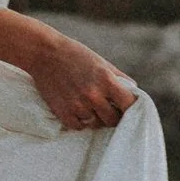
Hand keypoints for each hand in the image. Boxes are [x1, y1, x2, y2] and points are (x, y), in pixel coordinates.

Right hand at [21, 30, 138, 131]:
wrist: (44, 54)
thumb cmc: (75, 55)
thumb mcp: (101, 62)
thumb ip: (119, 78)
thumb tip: (134, 92)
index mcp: (106, 80)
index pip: (129, 104)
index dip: (131, 108)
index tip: (127, 109)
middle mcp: (93, 95)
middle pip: (113, 119)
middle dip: (114, 116)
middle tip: (109, 110)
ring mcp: (77, 106)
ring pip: (96, 124)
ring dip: (96, 118)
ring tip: (91, 107)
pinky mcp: (63, 113)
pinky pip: (79, 127)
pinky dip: (81, 122)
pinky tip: (79, 110)